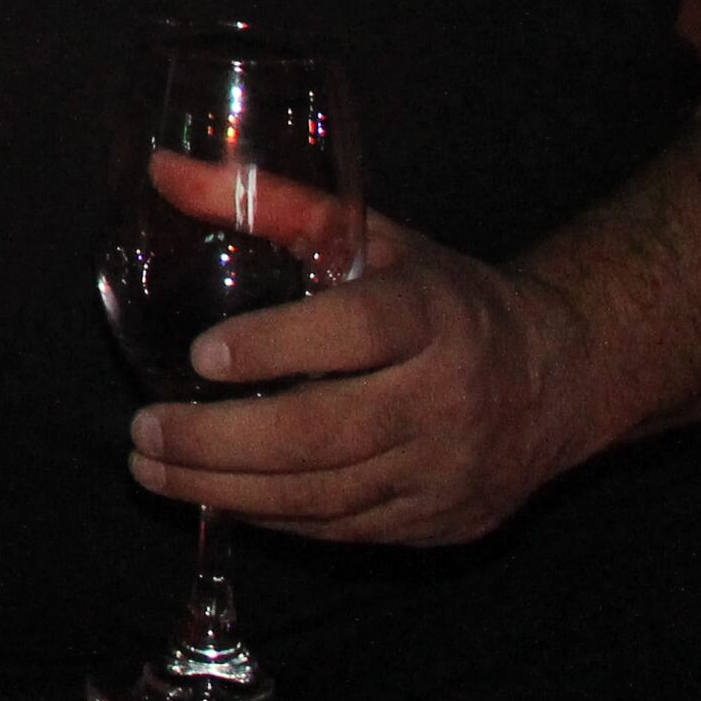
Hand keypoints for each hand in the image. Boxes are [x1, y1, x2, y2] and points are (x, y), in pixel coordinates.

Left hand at [124, 154, 609, 545]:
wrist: (555, 378)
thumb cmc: (439, 298)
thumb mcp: (371, 238)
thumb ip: (270, 204)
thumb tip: (163, 171)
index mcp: (432, 314)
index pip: (356, 330)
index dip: (276, 345)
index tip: (201, 355)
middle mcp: (444, 398)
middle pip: (325, 432)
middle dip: (221, 440)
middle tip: (144, 429)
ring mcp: (444, 470)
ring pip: (325, 494)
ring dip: (227, 489)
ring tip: (152, 468)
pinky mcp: (438, 521)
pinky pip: (342, 529)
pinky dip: (272, 517)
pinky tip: (215, 496)